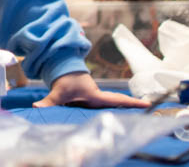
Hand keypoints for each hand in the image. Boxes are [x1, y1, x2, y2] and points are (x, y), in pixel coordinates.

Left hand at [33, 72, 148, 107]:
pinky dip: (112, 114)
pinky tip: (120, 121)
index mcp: (96, 96)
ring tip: (142, 117)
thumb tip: (37, 106)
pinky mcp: (93, 102)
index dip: (131, 103)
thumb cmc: (65, 79)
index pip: (116, 100)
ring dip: (123, 113)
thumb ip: (49, 101)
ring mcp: (97, 100)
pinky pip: (104, 109)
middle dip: (133, 110)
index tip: (148, 104)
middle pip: (119, 106)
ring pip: (112, 108)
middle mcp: (99, 98)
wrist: (62, 68)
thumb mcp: (58, 92)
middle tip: (150, 113)